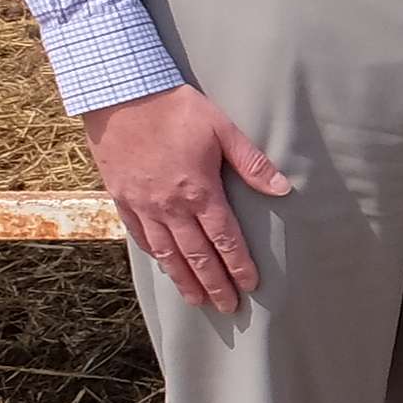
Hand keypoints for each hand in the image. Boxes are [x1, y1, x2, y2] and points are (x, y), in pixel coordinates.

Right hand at [85, 86, 289, 314]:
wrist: (119, 95)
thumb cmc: (175, 108)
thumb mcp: (222, 128)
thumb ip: (252, 162)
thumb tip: (282, 189)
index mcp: (199, 191)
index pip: (224, 239)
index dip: (238, 265)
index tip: (250, 285)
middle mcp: (169, 206)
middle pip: (196, 255)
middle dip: (214, 284)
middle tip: (227, 307)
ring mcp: (142, 205)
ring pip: (166, 252)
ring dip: (183, 279)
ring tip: (197, 301)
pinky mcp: (121, 198)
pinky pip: (140, 235)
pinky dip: (155, 254)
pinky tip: (165, 265)